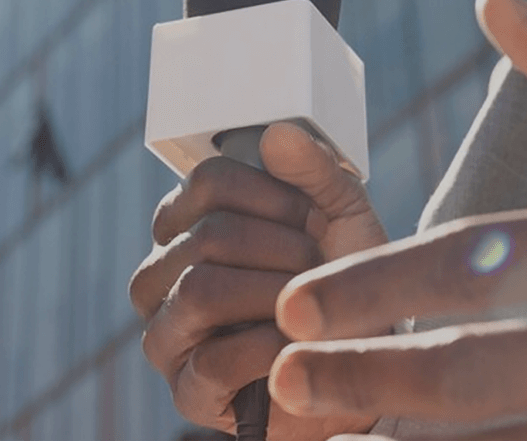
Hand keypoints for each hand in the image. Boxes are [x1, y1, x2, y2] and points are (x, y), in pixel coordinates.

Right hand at [131, 122, 387, 439]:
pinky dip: (268, 351)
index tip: (312, 219)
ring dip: (272, 296)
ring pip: (199, 291)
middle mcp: (161, 276)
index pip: (207, 182)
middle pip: (206, 236)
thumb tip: (278, 134)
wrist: (365, 367)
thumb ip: (314, 172)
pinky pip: (213, 360)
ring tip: (307, 308)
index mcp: (186, 226)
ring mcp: (166, 335)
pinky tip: (296, 348)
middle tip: (318, 271)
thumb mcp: (342, 219)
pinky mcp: (185, 392)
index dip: (273, 195)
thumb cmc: (345, 288)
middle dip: (282, 251)